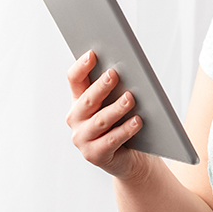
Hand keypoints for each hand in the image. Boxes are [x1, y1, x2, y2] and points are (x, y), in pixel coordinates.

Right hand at [65, 50, 149, 179]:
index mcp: (79, 100)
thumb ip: (116, 87)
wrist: (129, 157)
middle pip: (87, 99)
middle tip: (114, 74)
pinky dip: (126, 130)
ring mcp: (82, 138)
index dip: (81, 66)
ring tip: (130, 98)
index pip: (75, 80)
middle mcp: (76, 119)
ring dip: (116, 108)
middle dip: (101, 86)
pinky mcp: (94, 155)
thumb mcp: (116, 103)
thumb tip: (126, 68)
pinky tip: (137, 121)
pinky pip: (111, 140)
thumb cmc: (123, 123)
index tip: (92, 54)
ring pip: (100, 120)